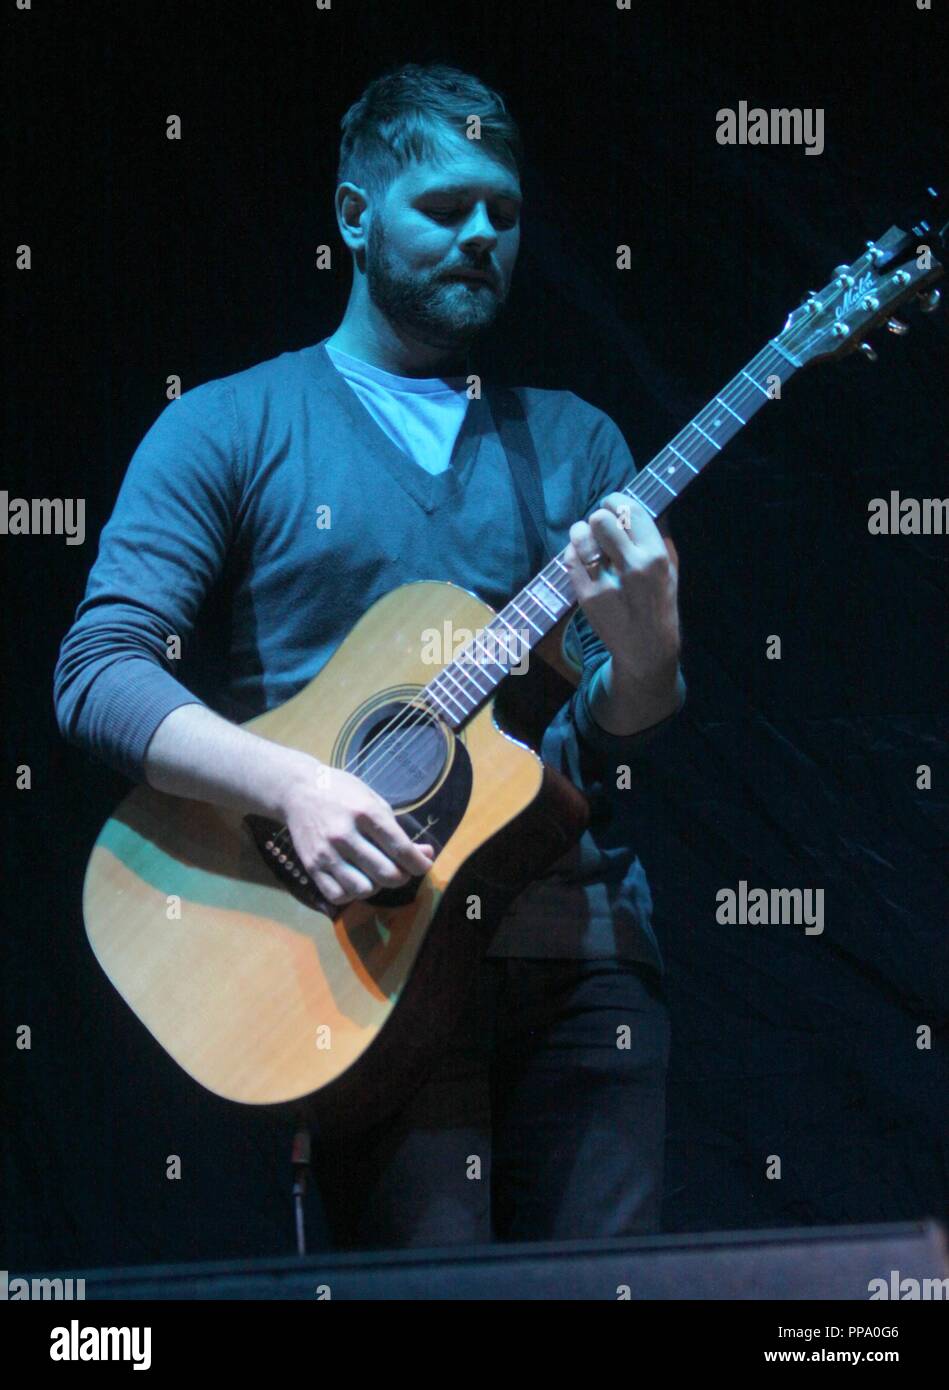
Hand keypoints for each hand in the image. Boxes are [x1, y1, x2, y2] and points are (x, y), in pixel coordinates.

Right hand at [280, 758, 434, 907]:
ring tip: (376, 874)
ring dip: (377, 887)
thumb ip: (397, 830)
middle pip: (386, 874)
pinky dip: (352, 894)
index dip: (419, 863)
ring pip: (363, 889)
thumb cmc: (342, 792)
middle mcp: (345, 834)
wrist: (298, 790)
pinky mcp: (311, 866)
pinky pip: (338, 895)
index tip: (424, 865)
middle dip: (402, 876)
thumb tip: (425, 853)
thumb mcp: (373, 801)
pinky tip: (356, 881)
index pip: (401, 848)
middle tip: (401, 869)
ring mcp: (326, 852)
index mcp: (366, 813)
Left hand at [564, 492, 680, 692]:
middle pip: (601, 519)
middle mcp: (632, 566)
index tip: (612, 506)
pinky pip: (569, 559)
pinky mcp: (586, 596)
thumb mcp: (670, 570)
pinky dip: (573, 553)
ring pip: (580, 537)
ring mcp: (606, 582)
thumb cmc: (659, 605)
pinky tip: (582, 558)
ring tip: (587, 539)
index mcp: (657, 556)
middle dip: (598, 518)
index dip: (616, 502)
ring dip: (581, 533)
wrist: (646, 650)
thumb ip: (657, 538)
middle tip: (600, 527)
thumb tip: (634, 507)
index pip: (630, 510)